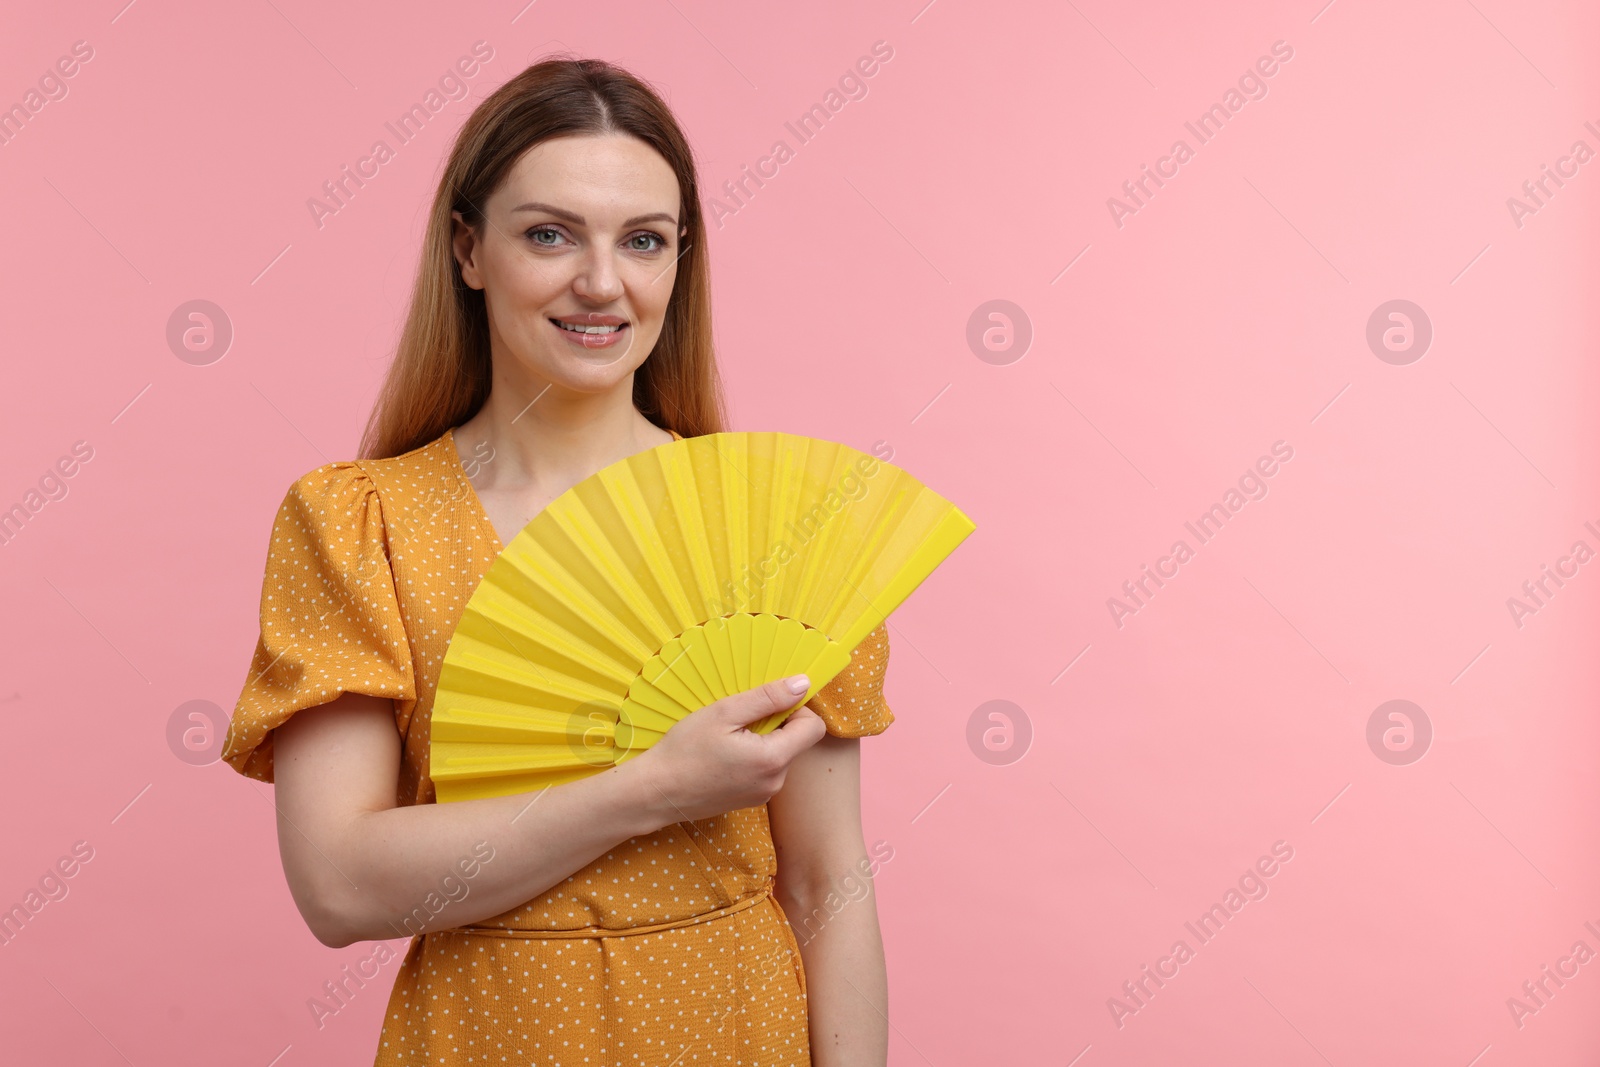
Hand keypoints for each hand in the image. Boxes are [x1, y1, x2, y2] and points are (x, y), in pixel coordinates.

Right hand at [630, 674, 828, 825]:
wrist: (656, 793)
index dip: (797, 709)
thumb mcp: (724, 713)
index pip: (814, 727)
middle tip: (740, 720)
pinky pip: (765, 770)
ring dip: (763, 740)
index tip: (769, 703)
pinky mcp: (751, 800)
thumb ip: (767, 698)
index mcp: (773, 759)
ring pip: (780, 755)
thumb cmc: (684, 750)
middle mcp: (776, 782)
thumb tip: (802, 684)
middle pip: (796, 741)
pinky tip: (724, 755)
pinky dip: (753, 757)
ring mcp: (764, 794)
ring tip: (727, 739)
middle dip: (776, 724)